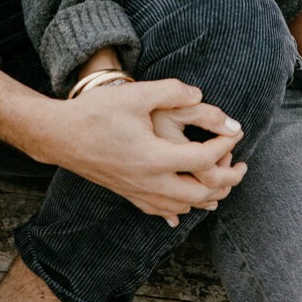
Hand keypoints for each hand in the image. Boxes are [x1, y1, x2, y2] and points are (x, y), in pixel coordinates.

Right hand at [45, 79, 244, 222]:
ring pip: (182, 207)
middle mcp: (148, 182)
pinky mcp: (127, 194)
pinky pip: (160, 210)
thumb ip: (172, 91)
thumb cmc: (97, 111)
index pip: (203, 160)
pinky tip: (184, 207)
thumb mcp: (137, 94)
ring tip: (222, 181)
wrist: (60, 135)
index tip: (236, 132)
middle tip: (241, 165)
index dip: (225, 146)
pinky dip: (180, 208)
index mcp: (155, 158)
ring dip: (207, 197)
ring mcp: (137, 192)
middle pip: (200, 193)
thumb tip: (200, 94)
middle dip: (226, 181)